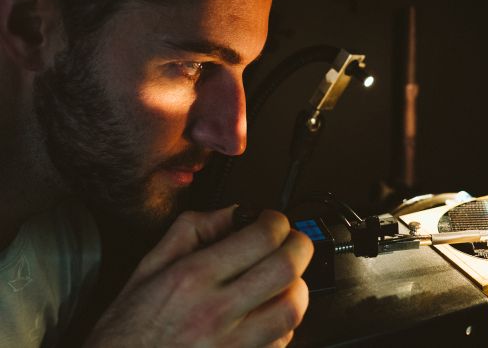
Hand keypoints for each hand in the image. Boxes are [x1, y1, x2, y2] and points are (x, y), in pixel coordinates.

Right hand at [85, 206, 313, 346]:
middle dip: (300, 246)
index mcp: (192, 279)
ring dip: (296, 288)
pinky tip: (268, 316)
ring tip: (285, 280)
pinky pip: (281, 343)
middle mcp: (215, 312)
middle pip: (286, 269)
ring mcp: (232, 346)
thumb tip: (232, 213)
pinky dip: (283, 325)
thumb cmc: (127, 330)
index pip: (261, 238)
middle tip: (293, 242)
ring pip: (291, 309)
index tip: (274, 221)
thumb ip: (192, 230)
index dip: (277, 221)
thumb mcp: (148, 267)